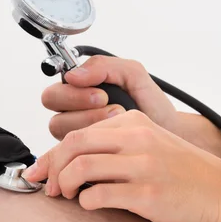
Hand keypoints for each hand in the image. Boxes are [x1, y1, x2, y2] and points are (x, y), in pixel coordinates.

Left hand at [23, 110, 220, 221]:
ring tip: (68, 196)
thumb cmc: (185, 174)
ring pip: (82, 167)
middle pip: (73, 145)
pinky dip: (86, 201)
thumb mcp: (150, 144)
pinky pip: (100, 195)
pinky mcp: (148, 193)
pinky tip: (90, 205)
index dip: (51, 154)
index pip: (77, 133)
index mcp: (134, 122)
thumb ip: (115, 144)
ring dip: (65, 184)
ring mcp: (143, 165)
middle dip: (52, 168)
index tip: (38, 171)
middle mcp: (137, 138)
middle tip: (49, 187)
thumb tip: (70, 160)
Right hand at [42, 55, 178, 139]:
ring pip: (61, 130)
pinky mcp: (83, 155)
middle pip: (52, 110)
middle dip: (79, 107)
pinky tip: (114, 138)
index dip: (73, 93)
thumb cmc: (149, 104)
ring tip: (118, 121)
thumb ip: (104, 66)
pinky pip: (73, 150)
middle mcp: (71, 114)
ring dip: (90, 124)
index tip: (102, 94)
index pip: (53, 92)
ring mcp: (75, 136)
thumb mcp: (132, 74)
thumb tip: (74, 74)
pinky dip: (94, 142)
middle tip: (108, 106)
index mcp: (77, 91)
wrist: (168, 131)